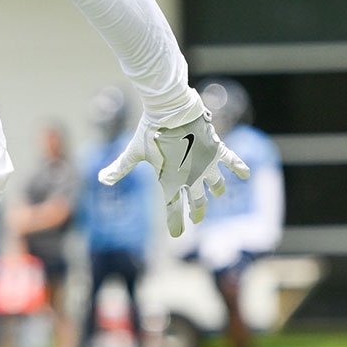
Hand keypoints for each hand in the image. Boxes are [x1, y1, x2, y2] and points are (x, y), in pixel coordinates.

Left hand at [99, 110, 249, 236]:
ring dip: (215, 190)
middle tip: (196, 218)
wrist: (171, 112)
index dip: (174, 222)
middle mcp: (191, 176)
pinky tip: (245, 174)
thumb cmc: (150, 131)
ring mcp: (206, 164)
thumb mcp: (133, 151)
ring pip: (215, 184)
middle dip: (196, 211)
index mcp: (171, 180)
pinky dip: (238, 167)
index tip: (177, 234)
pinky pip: (231, 161)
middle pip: (197, 200)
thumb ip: (119, 168)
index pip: (172, 208)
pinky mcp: (216, 150)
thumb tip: (101, 179)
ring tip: (216, 194)